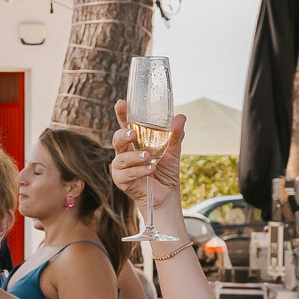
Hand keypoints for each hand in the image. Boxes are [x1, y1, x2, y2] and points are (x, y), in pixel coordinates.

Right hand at [109, 102, 188, 239]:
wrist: (166, 195)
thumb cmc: (166, 171)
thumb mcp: (173, 151)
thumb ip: (175, 135)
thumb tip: (181, 117)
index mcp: (134, 142)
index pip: (126, 124)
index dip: (122, 114)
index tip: (122, 103)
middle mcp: (125, 152)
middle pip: (117, 139)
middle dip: (122, 134)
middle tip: (132, 134)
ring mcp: (121, 167)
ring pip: (121, 158)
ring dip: (134, 156)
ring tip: (148, 156)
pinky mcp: (121, 181)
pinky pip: (126, 174)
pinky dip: (138, 171)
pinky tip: (149, 169)